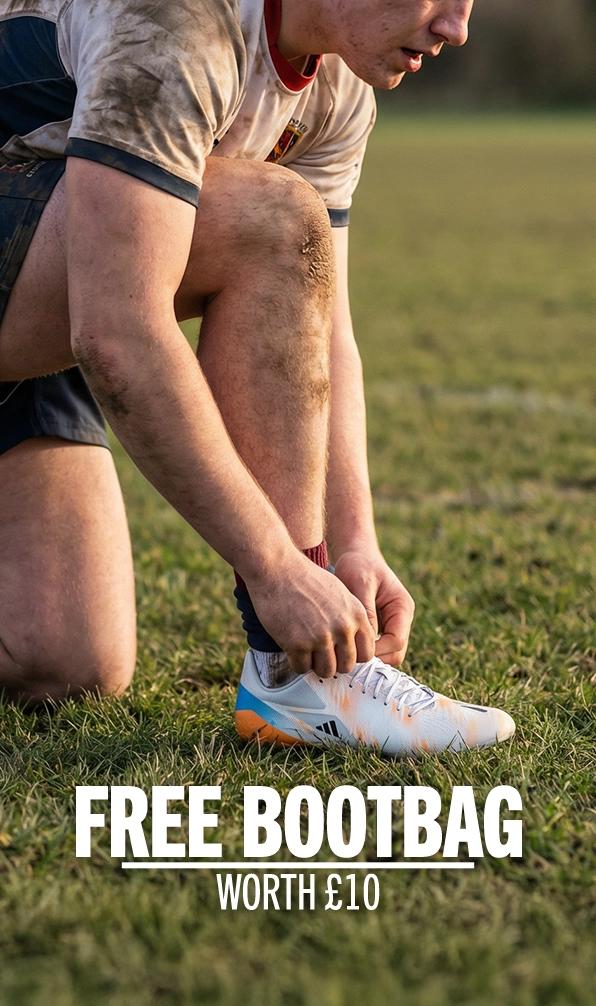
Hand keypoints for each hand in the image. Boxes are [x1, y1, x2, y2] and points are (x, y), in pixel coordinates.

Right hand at [245, 551, 374, 677]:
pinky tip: (292, 648)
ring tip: (306, 651)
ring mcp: (320, 637)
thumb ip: (350, 619)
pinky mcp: (297, 644)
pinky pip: (301, 668)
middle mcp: (342, 628)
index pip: (367, 654)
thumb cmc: (305, 578)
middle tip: (320, 653)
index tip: (340, 653)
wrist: (278, 569)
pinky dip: (296, 662)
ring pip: (326, 672)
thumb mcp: (341, 594)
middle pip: (346, 666)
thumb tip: (351, 644)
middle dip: (333, 663)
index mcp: (357, 615)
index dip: (352, 656)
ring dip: (315, 665)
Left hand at [333, 549, 414, 666]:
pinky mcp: (380, 627)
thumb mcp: (360, 583)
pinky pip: (376, 647)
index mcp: (402, 607)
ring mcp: (392, 624)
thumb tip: (367, 640)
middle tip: (348, 655)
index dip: (377, 651)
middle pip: (395, 653)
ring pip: (386, 654)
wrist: (356, 554)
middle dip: (374, 658)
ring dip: (368, 657)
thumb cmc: (358, 564)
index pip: (397, 640)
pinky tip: (346, 646)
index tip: (353, 649)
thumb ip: (366, 611)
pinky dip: (363, 651)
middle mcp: (401, 619)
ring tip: (346, 652)